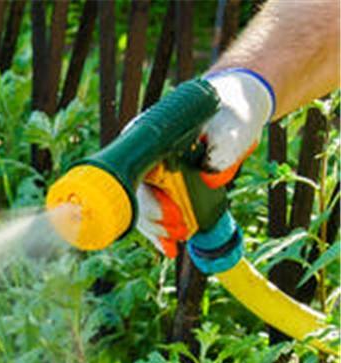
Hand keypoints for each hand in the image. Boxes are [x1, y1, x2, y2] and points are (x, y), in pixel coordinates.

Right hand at [133, 68, 275, 257]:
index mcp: (149, 137)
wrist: (235, 108)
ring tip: (174, 244)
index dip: (148, 201)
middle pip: (134, 197)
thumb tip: (211, 178)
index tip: (171, 214)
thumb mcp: (232, 126)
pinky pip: (155, 212)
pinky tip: (168, 247)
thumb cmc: (230, 112)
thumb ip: (223, 148)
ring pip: (141, 208)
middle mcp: (142, 156)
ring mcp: (151, 172)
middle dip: (154, 220)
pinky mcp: (163, 185)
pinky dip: (161, 231)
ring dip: (157, 230)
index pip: (134, 175)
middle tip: (178, 232)